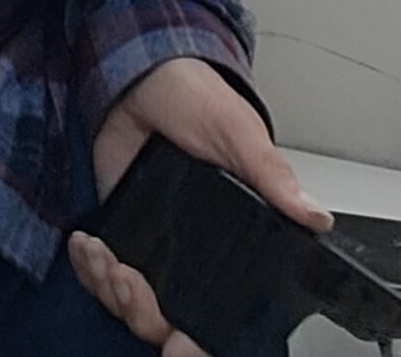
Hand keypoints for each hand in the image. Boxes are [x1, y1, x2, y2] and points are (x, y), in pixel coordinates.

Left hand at [69, 57, 330, 353]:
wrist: (141, 71)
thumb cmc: (196, 98)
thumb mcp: (238, 132)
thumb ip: (271, 176)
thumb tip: (315, 215)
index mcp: (234, 245)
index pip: (224, 315)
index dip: (201, 341)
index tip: (180, 346)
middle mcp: (192, 253)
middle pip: (168, 320)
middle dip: (144, 315)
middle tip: (131, 285)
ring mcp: (152, 241)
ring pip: (129, 302)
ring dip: (110, 289)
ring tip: (104, 256)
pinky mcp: (118, 223)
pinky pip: (98, 269)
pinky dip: (87, 266)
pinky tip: (86, 244)